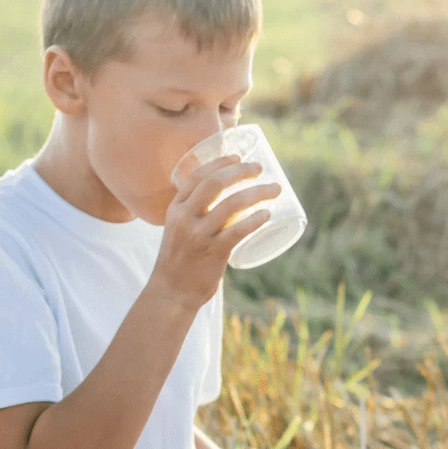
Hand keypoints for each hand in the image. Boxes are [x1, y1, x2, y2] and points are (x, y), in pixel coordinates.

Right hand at [150, 155, 285, 309]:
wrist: (172, 291)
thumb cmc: (181, 258)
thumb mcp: (179, 228)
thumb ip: (195, 213)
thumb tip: (226, 198)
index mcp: (176, 208)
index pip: (197, 176)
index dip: (220, 163)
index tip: (238, 157)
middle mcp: (185, 218)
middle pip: (215, 183)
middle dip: (241, 171)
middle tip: (260, 169)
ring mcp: (199, 235)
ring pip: (232, 204)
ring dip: (258, 193)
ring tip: (275, 189)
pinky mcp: (213, 253)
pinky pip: (238, 231)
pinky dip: (255, 219)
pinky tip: (267, 214)